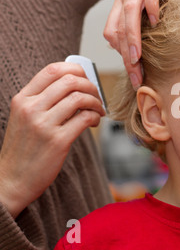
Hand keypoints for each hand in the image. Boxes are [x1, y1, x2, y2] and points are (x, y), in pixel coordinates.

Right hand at [0, 62, 105, 218]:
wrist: (12, 180)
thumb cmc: (24, 149)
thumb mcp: (25, 118)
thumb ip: (45, 100)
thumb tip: (77, 85)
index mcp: (23, 99)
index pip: (52, 70)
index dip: (75, 69)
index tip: (86, 78)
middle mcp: (31, 108)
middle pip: (70, 81)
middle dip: (91, 86)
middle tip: (97, 97)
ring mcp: (43, 124)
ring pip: (80, 98)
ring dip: (96, 102)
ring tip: (98, 111)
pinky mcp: (57, 140)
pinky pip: (85, 118)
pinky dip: (95, 117)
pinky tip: (94, 122)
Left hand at [104, 0, 179, 89]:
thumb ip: (140, 18)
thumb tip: (139, 43)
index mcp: (121, 3)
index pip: (112, 33)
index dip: (119, 56)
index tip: (133, 74)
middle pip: (119, 30)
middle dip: (125, 57)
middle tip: (136, 78)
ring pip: (129, 15)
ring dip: (131, 40)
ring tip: (137, 60)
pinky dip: (150, 10)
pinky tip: (155, 23)